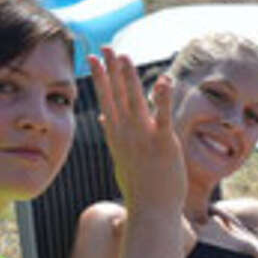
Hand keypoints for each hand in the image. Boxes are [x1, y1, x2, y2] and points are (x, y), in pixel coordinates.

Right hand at [91, 48, 184, 214]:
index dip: (100, 77)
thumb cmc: (139, 186)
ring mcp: (143, 138)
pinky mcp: (163, 144)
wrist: (151, 210)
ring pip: (135, 102)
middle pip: (116, 96)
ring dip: (129, 79)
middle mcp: (126, 134)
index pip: (106, 100)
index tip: (93, 58)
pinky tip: (164, 80)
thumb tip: (103, 119)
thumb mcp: (121, 158)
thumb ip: (113, 134)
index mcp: (117, 135)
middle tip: (106, 47)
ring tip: (124, 57)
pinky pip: (164, 117)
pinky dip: (164, 99)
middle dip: (110, 70)